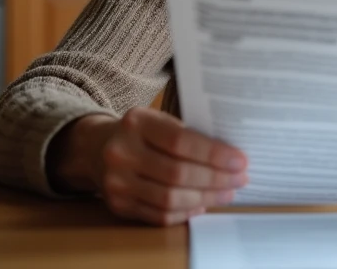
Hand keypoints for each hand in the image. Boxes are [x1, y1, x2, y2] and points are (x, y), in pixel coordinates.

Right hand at [54, 108, 248, 225]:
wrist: (96, 147)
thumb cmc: (140, 132)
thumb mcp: (157, 119)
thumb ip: (188, 133)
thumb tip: (230, 156)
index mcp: (136, 122)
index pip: (181, 141)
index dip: (214, 154)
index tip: (240, 160)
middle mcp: (121, 152)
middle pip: (177, 173)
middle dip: (215, 179)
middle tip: (240, 179)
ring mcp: (116, 182)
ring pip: (169, 198)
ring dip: (205, 198)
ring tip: (227, 193)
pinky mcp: (118, 205)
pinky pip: (159, 215)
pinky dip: (185, 212)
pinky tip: (203, 204)